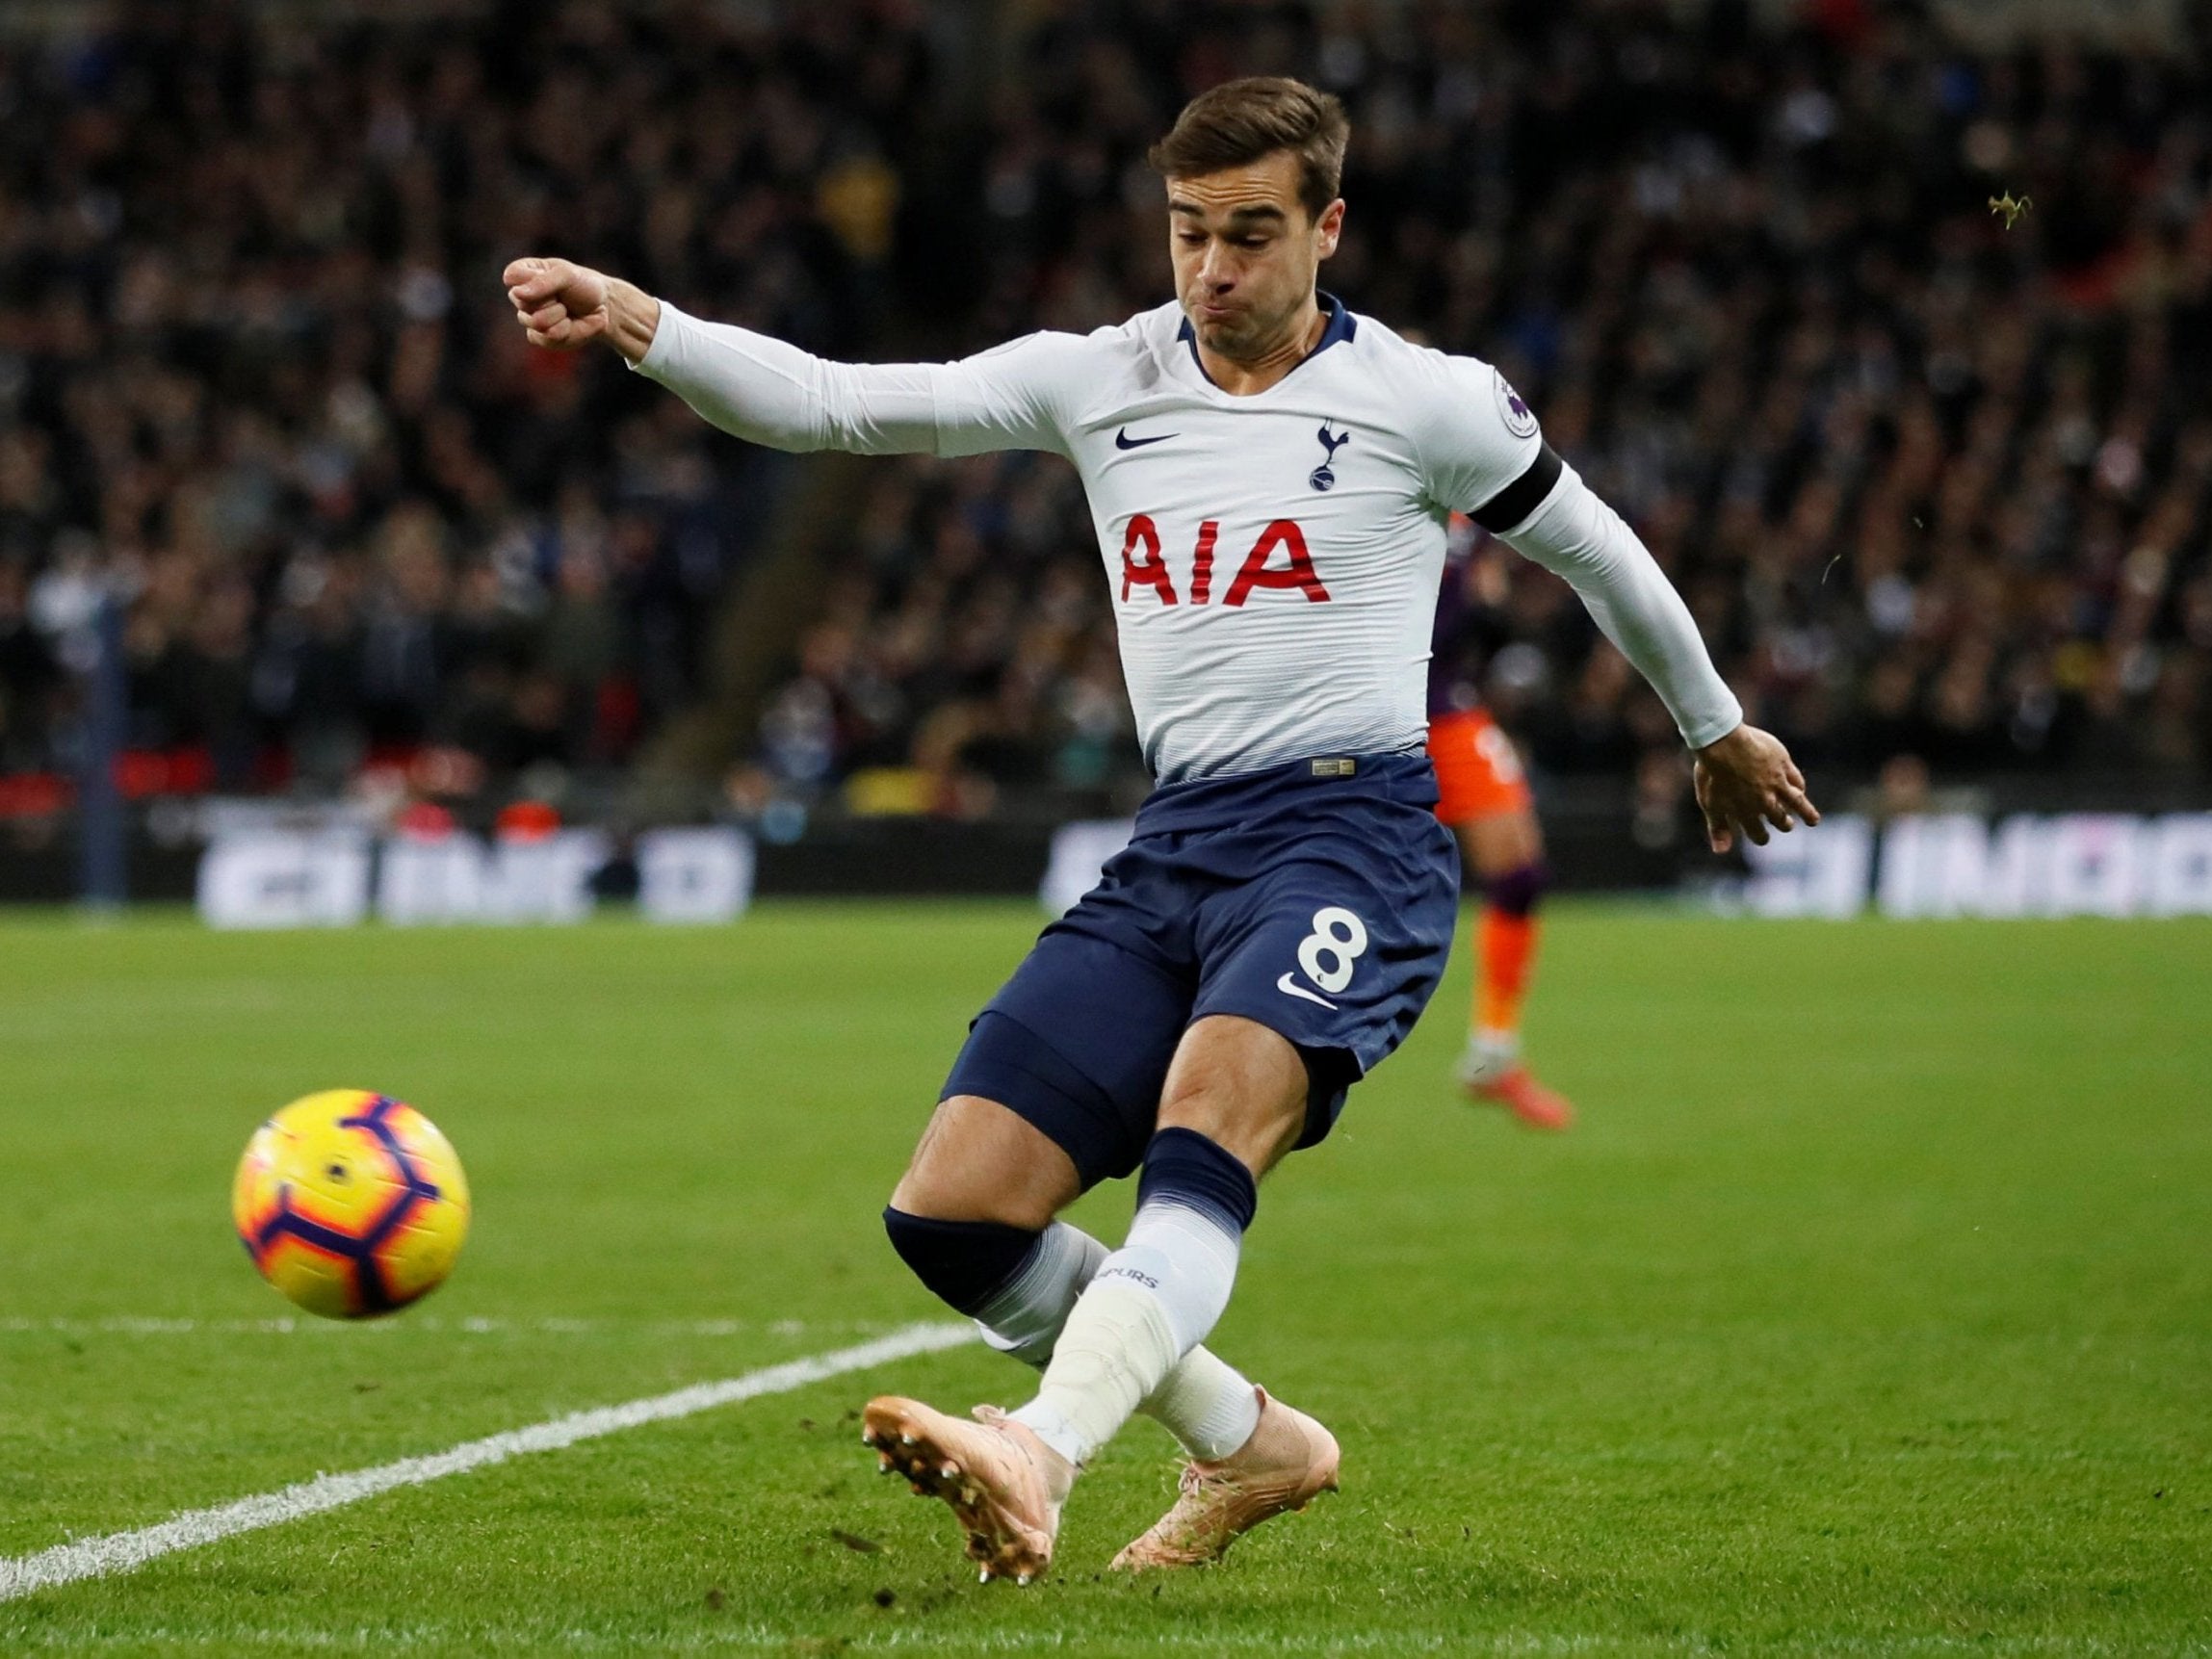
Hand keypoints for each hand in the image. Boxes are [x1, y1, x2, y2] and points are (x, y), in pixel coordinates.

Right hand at [504, 257, 612, 349]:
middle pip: (523, 302)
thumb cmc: (583, 285)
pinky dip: (564, 331)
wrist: (603, 308)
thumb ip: (542, 282)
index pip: (512, 276)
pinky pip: (546, 337)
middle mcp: (520, 297)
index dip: (533, 279)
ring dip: (559, 315)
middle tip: (563, 296)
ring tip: (566, 310)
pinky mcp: (538, 338)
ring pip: (537, 321)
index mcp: (522, 274)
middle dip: (551, 299)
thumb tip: (518, 294)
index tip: (554, 276)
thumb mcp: (567, 275)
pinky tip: (568, 323)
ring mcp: (528, 319)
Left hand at [1693, 723, 1818, 852]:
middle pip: (1780, 820)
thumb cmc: (1711, 774)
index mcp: (1746, 812)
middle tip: (1787, 825)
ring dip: (1807, 813)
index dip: (1761, 837)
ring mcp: (1777, 783)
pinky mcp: (1783, 765)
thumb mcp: (1710, 804)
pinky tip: (1800, 789)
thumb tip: (1721, 851)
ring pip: (1798, 803)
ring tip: (1813, 821)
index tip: (1763, 837)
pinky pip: (1797, 780)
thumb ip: (1718, 828)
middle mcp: (1765, 802)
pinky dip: (1799, 787)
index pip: (1759, 834)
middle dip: (1784, 824)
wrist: (1723, 743)